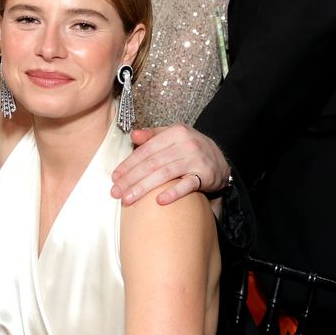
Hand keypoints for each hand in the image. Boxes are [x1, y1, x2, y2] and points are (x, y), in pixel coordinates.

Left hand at [111, 125, 229, 205]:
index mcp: (175, 132)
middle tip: (116, 192)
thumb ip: (153, 135)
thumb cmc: (189, 149)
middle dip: (131, 178)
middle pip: (152, 163)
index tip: (115, 177)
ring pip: (165, 173)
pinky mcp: (206, 175)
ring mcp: (196, 159)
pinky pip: (187, 185)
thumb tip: (133, 135)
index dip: (128, 164)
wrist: (220, 160)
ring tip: (128, 199)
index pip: (146, 150)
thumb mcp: (173, 137)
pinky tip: (159, 201)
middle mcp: (186, 144)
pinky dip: (173, 193)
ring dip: (143, 187)